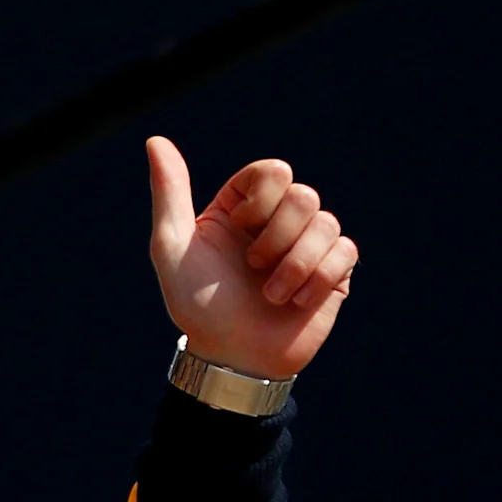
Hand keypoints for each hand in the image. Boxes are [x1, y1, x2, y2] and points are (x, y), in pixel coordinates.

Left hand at [146, 137, 357, 378]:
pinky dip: (318, 279)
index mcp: (242, 209)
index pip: (273, 171)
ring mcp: (308, 246)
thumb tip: (156, 141)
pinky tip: (296, 302)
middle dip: (277, 237)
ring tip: (271, 295)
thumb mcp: (172, 249)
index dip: (263, 198)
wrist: (233, 359)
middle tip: (253, 268)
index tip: (241, 228)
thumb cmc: (197, 306)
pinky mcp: (333, 272)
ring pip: (327, 222)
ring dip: (294, 265)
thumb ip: (169, 193)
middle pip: (304, 195)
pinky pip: (346, 251)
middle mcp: (277, 222)